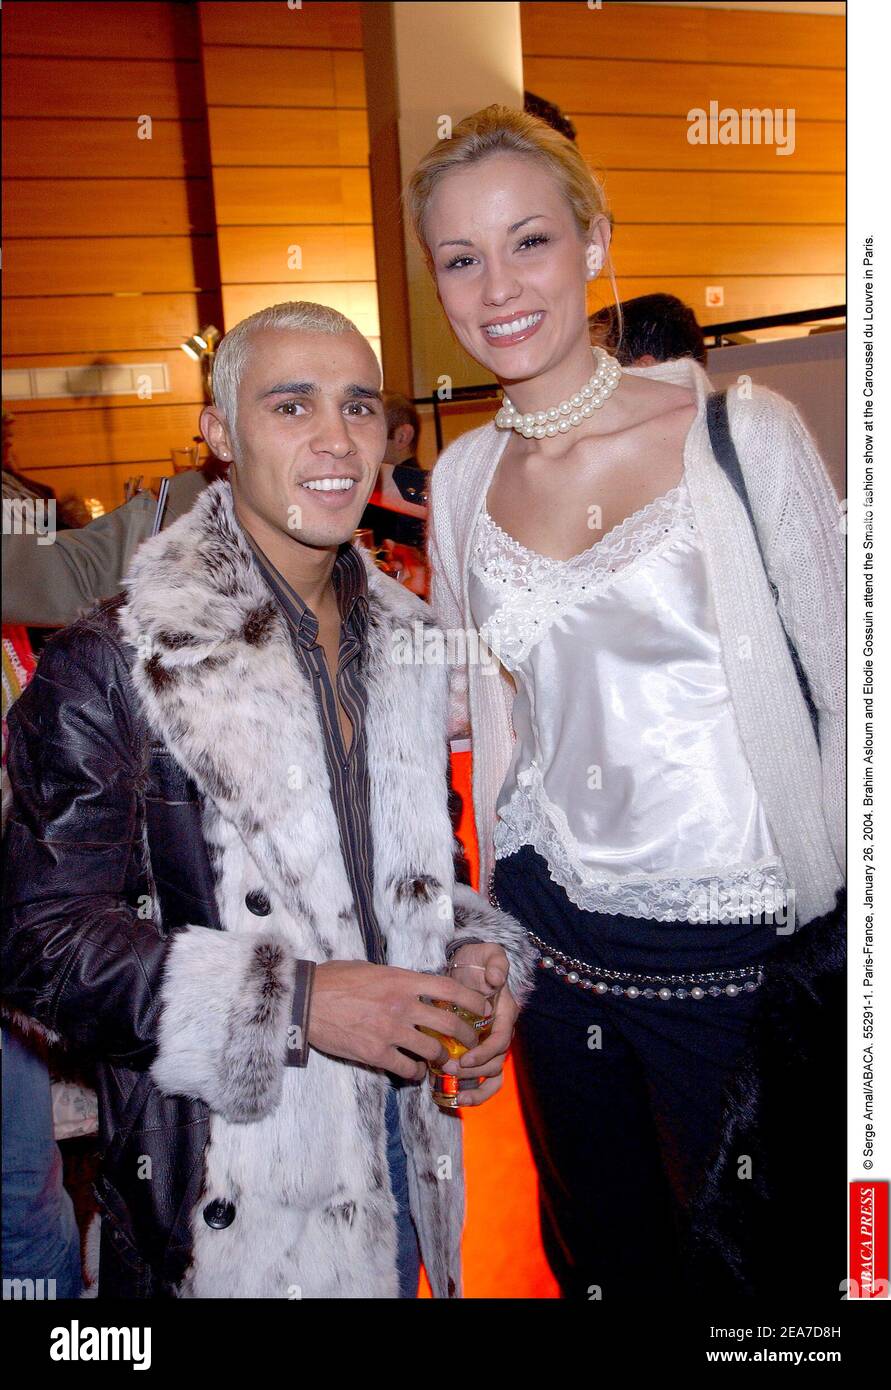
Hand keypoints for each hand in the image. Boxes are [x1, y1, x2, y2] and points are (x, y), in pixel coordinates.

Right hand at [306, 960, 491, 1081]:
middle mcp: (403, 1005)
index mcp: (403, 980)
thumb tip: (417, 986)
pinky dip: (415, 1072)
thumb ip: (398, 979)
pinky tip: (415, 1071)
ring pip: (433, 1050)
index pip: (449, 988)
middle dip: (467, 1036)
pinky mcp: (377, 1053)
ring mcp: (391, 1031)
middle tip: (472, 1042)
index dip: (473, 1000)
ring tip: (443, 1060)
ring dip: (442, 1057)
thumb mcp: (373, 969)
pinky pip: (408, 1068)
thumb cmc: (336, 980)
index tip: (484, 1007)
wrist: (307, 1001)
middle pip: (450, 1023)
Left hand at [442, 942, 518, 1105]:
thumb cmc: (478, 960)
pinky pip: (483, 1077)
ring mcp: (490, 1042)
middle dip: (475, 1071)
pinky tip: (459, 1098)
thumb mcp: (489, 954)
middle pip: (496, 1061)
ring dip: (477, 1087)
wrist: (467, 964)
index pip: (501, 1039)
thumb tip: (496, 979)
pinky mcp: (478, 1049)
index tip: (465, 1059)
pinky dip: (475, 1091)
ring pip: (493, 1074)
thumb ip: (496, 963)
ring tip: (458, 1096)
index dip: (485, 1052)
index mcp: (505, 1013)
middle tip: (451, 1071)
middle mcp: (501, 1031)